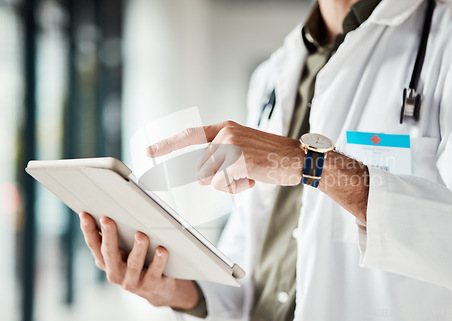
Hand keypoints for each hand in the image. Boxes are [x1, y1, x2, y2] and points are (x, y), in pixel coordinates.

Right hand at [78, 212, 198, 308]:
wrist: (158, 288)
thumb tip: (109, 213)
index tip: (84, 214)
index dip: (88, 230)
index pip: (94, 245)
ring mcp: (132, 281)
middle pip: (110, 254)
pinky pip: (154, 272)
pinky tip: (162, 250)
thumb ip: (117, 237)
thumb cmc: (140, 263)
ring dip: (137, 249)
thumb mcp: (124, 252)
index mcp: (106, 262)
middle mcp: (115, 273)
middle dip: (108, 236)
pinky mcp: (150, 286)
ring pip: (133, 264)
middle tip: (107, 220)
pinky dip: (158, 261)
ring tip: (141, 235)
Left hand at [146, 121, 303, 192]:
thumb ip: (222, 155)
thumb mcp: (244, 148)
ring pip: (211, 178)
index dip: (167, 144)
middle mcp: (225, 133)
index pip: (189, 135)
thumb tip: (203, 176)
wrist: (299, 158)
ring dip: (229, 184)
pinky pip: (223, 184)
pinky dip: (237, 188)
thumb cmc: (272, 157)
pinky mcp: (238, 159)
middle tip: (243, 172)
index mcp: (225, 128)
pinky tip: (254, 177)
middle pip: (201, 168)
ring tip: (251, 173)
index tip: (149, 152)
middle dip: (217, 178)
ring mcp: (231, 145)